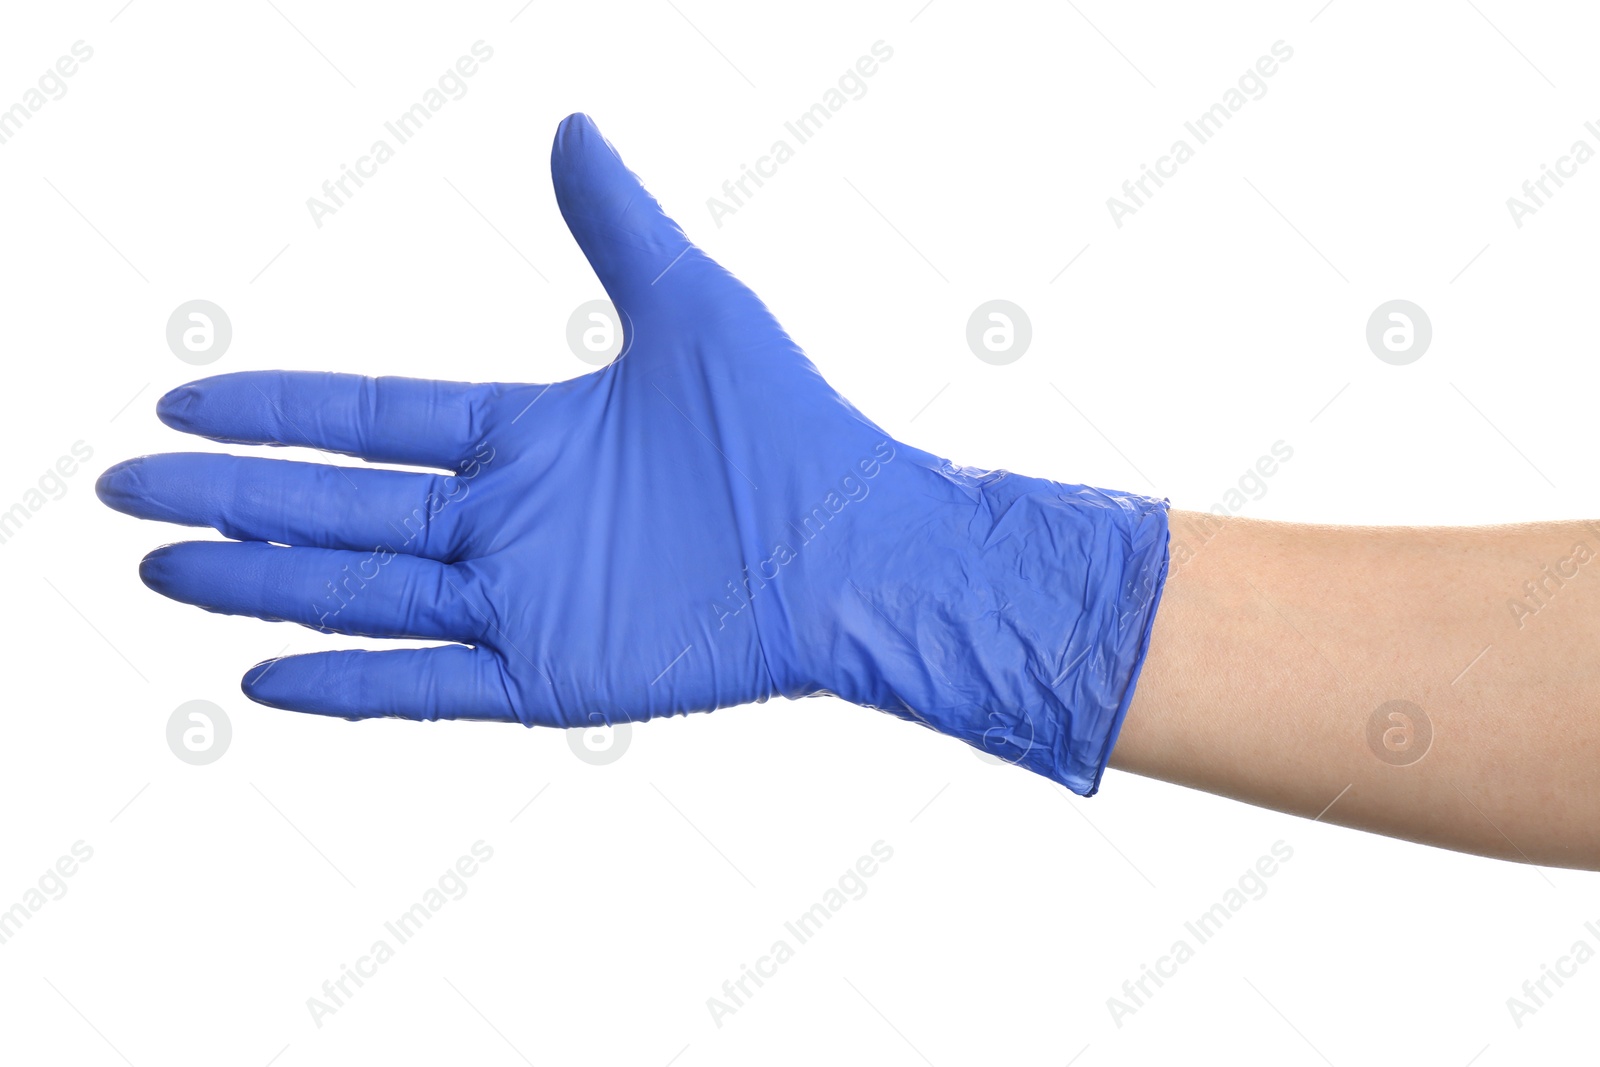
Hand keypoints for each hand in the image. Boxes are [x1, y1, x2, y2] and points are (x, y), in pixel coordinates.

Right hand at [97, 114, 1168, 794]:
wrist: (858, 546)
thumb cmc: (787, 427)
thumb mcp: (690, 305)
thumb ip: (614, 225)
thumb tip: (571, 126)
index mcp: (525, 435)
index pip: (367, 419)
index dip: (274, 412)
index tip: (185, 402)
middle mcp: (507, 520)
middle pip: (335, 508)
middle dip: (229, 501)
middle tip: (125, 496)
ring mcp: (523, 601)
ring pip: (359, 593)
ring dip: (259, 584)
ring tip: (161, 572)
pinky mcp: (552, 675)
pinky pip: (427, 684)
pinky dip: (346, 682)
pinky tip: (258, 677)